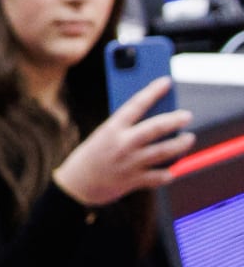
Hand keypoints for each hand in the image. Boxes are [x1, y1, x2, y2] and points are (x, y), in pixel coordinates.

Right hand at [55, 82, 192, 203]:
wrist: (77, 185)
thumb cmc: (92, 154)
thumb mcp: (104, 134)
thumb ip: (125, 127)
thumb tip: (154, 118)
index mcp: (112, 128)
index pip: (136, 104)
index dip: (153, 91)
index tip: (166, 81)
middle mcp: (122, 144)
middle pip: (155, 128)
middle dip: (174, 120)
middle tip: (187, 115)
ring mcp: (129, 163)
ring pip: (162, 152)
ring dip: (179, 144)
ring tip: (189, 138)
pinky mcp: (133, 181)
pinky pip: (157, 177)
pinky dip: (167, 173)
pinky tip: (173, 169)